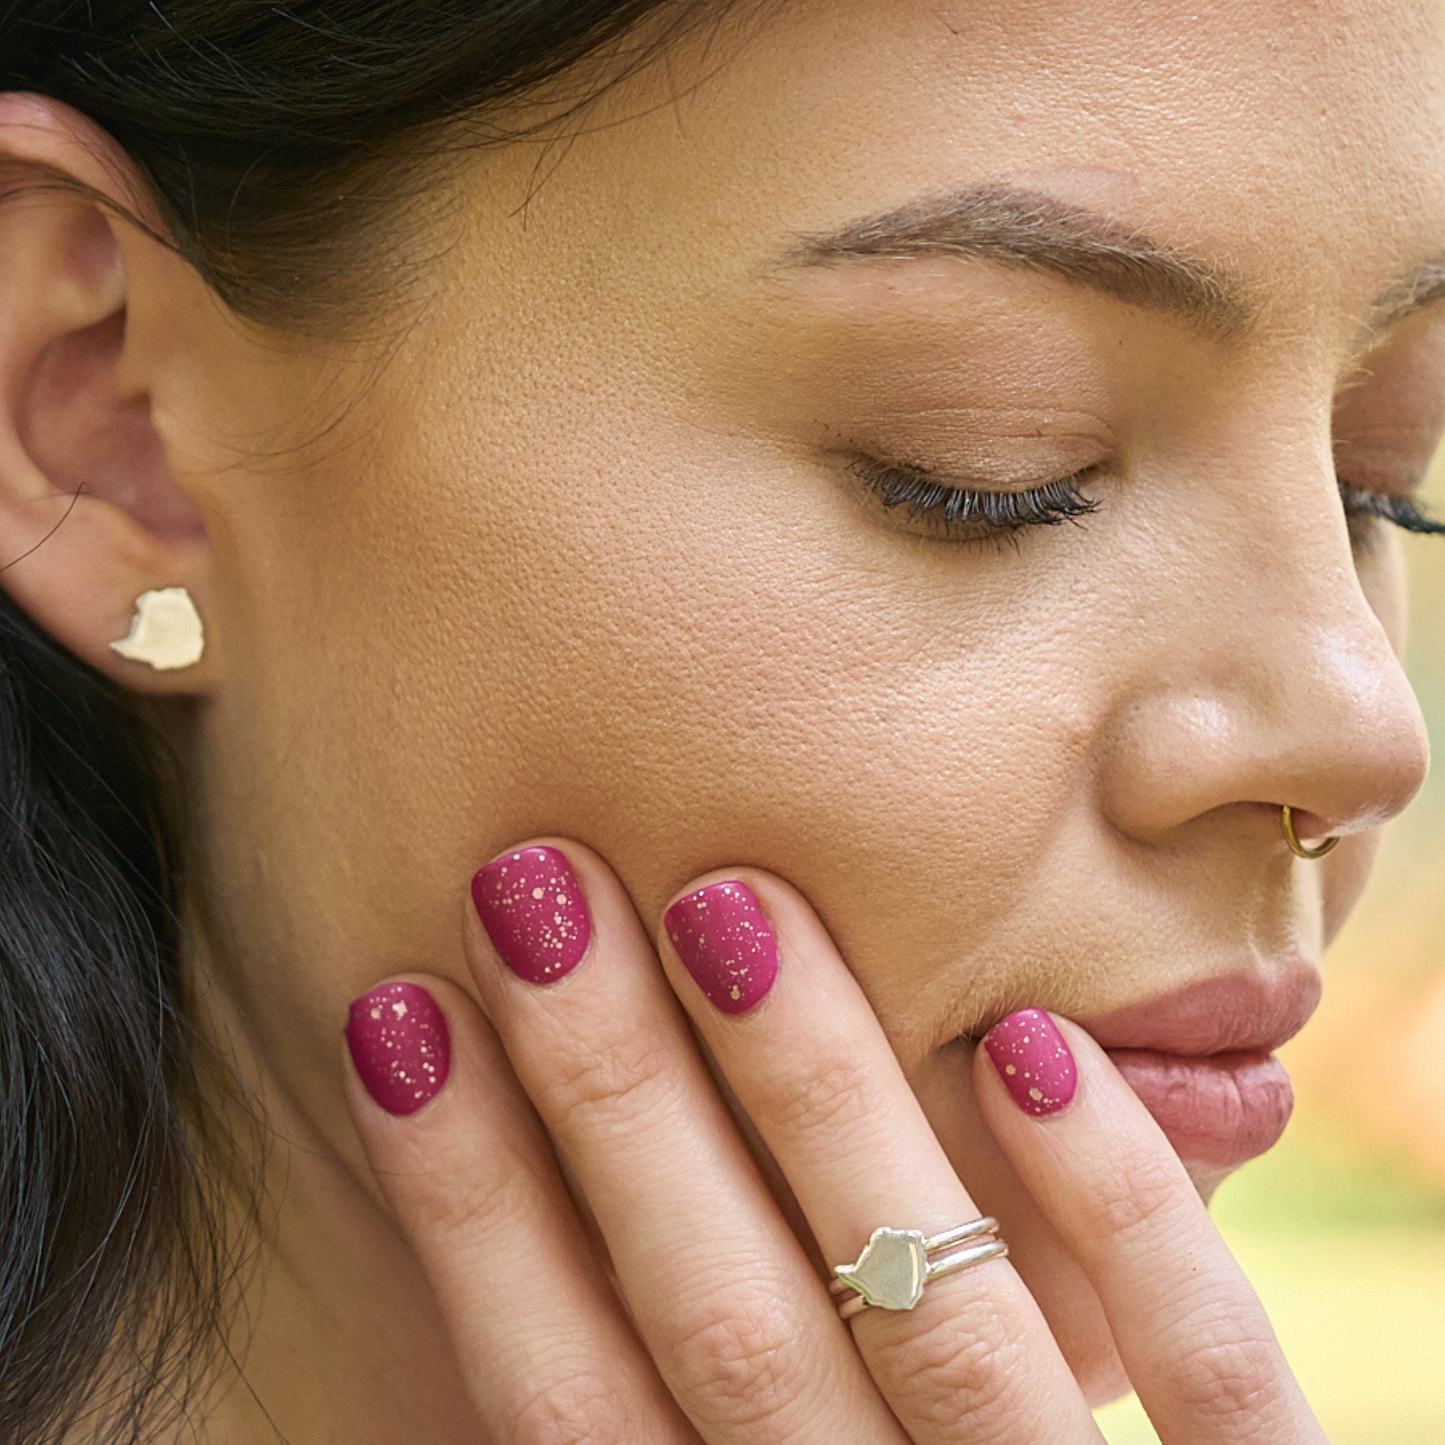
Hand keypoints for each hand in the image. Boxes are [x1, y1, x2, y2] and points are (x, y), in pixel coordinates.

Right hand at [343, 840, 1326, 1442]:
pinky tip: (1032, 1041)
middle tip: (532, 882)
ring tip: (724, 897)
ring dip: (819, 1095)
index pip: (564, 1399)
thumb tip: (525, 1169)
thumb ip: (675, 1376)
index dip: (468, 1207)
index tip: (392, 1014)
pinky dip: (1116, 1211)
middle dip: (612, 1096)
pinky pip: (1203, 1379)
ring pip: (935, 1320)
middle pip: (726, 1330)